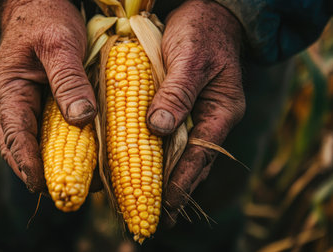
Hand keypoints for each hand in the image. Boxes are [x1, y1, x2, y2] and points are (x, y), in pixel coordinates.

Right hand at [0, 0, 96, 191]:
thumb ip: (68, 80)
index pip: (14, 137)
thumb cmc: (45, 19)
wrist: (39, 6)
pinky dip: (69, 149)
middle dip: (47, 174)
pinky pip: (52, 135)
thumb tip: (83, 121)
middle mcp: (12, 107)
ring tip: (88, 184)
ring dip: (60, 166)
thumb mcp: (59, 44)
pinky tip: (91, 159)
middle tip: (73, 195)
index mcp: (7, 93)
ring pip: (40, 146)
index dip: (29, 164)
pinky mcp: (42, 108)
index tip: (45, 187)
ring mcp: (26, 109)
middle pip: (25, 150)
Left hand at [146, 0, 245, 225]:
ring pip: (180, 155)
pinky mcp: (181, 108)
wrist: (207, 15)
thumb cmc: (201, 32)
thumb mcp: (191, 57)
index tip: (164, 205)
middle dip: (173, 190)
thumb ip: (177, 92)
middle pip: (191, 163)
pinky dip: (156, 155)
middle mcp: (210, 119)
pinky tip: (141, 168)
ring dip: (164, 178)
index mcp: (221, 111)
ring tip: (145, 202)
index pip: (200, 155)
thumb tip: (158, 128)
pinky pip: (169, 139)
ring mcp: (197, 116)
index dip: (182, 182)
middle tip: (152, 216)